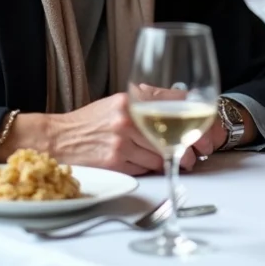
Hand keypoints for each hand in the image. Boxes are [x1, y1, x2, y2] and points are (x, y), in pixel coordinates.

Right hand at [2, 93, 199, 175]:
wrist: (56, 139)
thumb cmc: (89, 123)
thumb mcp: (119, 104)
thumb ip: (147, 105)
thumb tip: (181, 116)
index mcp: (133, 96)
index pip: (177, 101)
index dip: (199, 120)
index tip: (209, 133)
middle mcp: (129, 114)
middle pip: (174, 134)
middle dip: (189, 148)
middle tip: (196, 154)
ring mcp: (122, 138)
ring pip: (162, 154)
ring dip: (169, 161)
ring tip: (169, 160)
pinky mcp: (115, 160)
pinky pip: (145, 168)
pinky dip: (149, 169)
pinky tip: (144, 165)